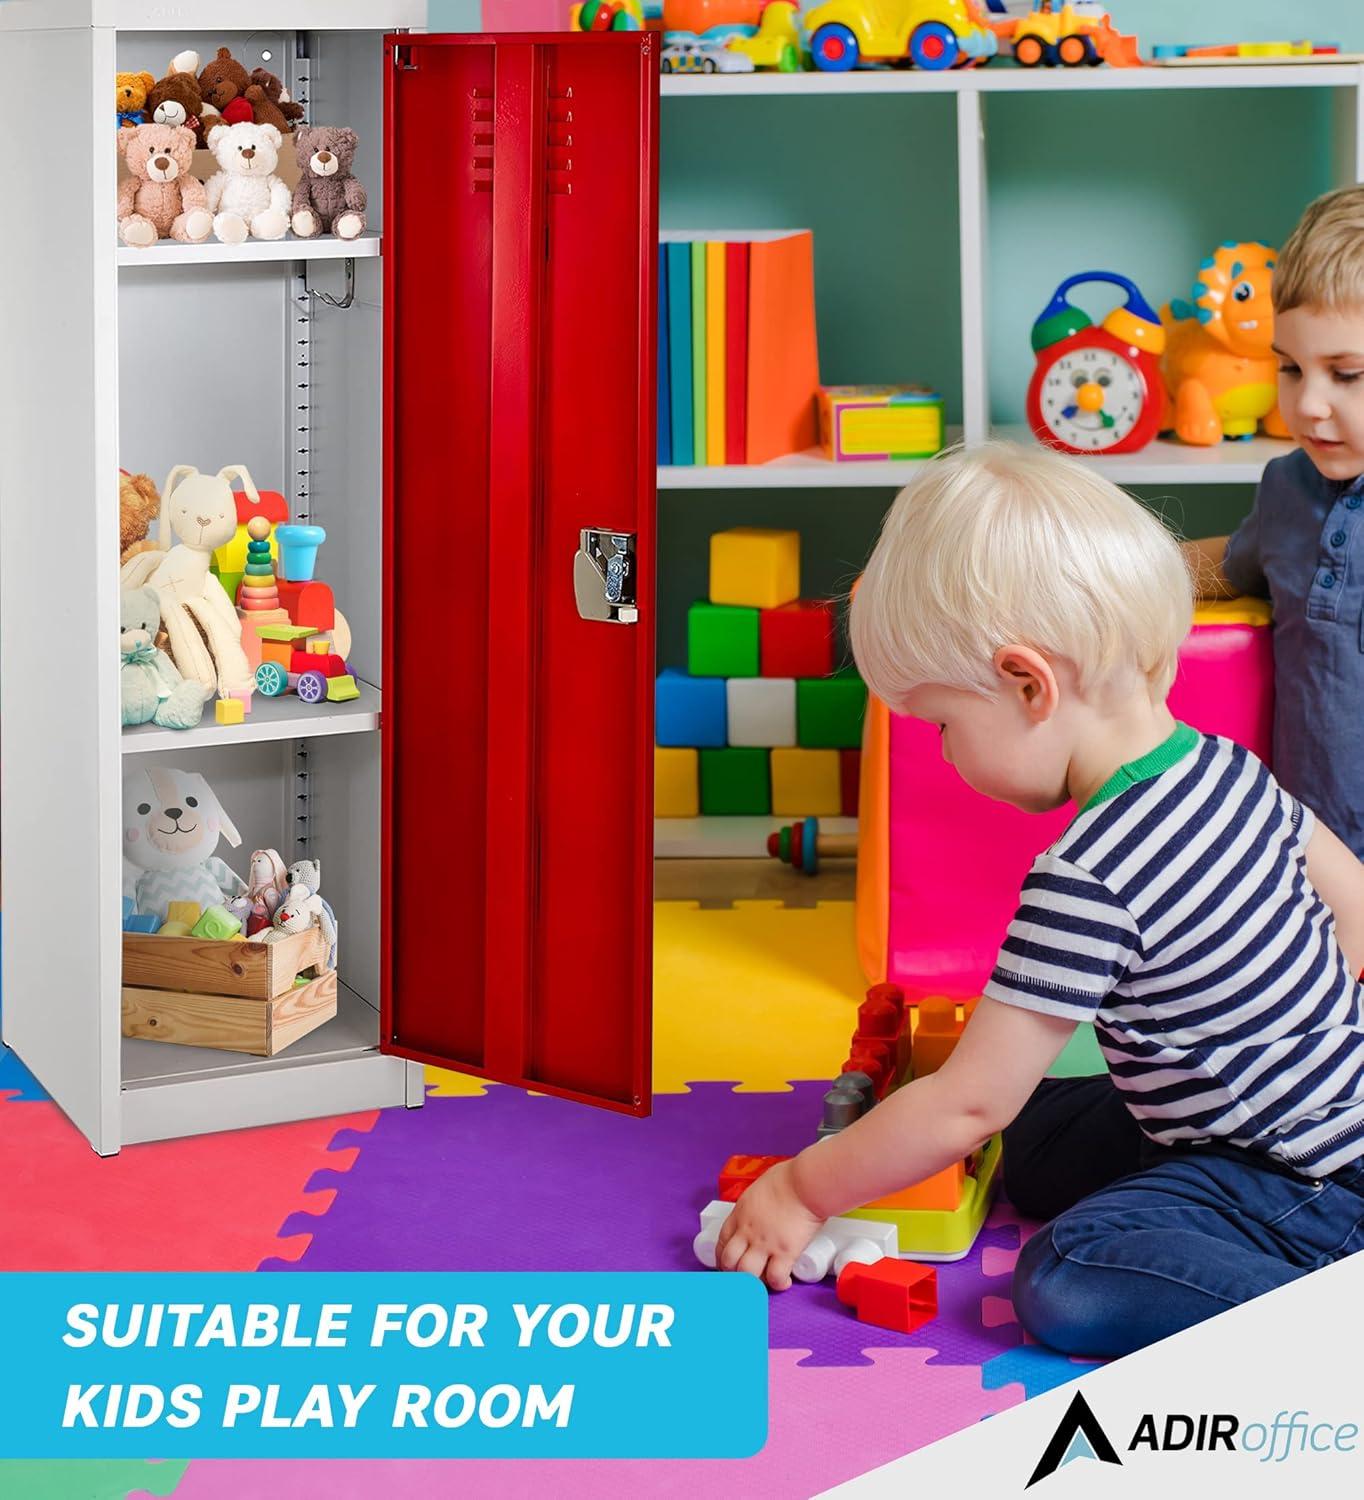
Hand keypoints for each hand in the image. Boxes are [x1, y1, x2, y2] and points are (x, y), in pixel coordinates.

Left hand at [715, 1160, 824, 1291]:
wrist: (805, 1184)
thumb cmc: (788, 1179)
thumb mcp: (760, 1189)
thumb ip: (756, 1204)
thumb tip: (764, 1209)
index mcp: (740, 1214)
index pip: (721, 1241)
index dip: (722, 1257)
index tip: (728, 1263)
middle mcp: (748, 1231)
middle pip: (729, 1262)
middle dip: (734, 1272)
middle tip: (745, 1276)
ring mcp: (764, 1243)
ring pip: (747, 1274)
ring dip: (754, 1281)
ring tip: (765, 1280)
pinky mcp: (785, 1252)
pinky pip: (775, 1277)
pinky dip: (778, 1284)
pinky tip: (784, 1282)